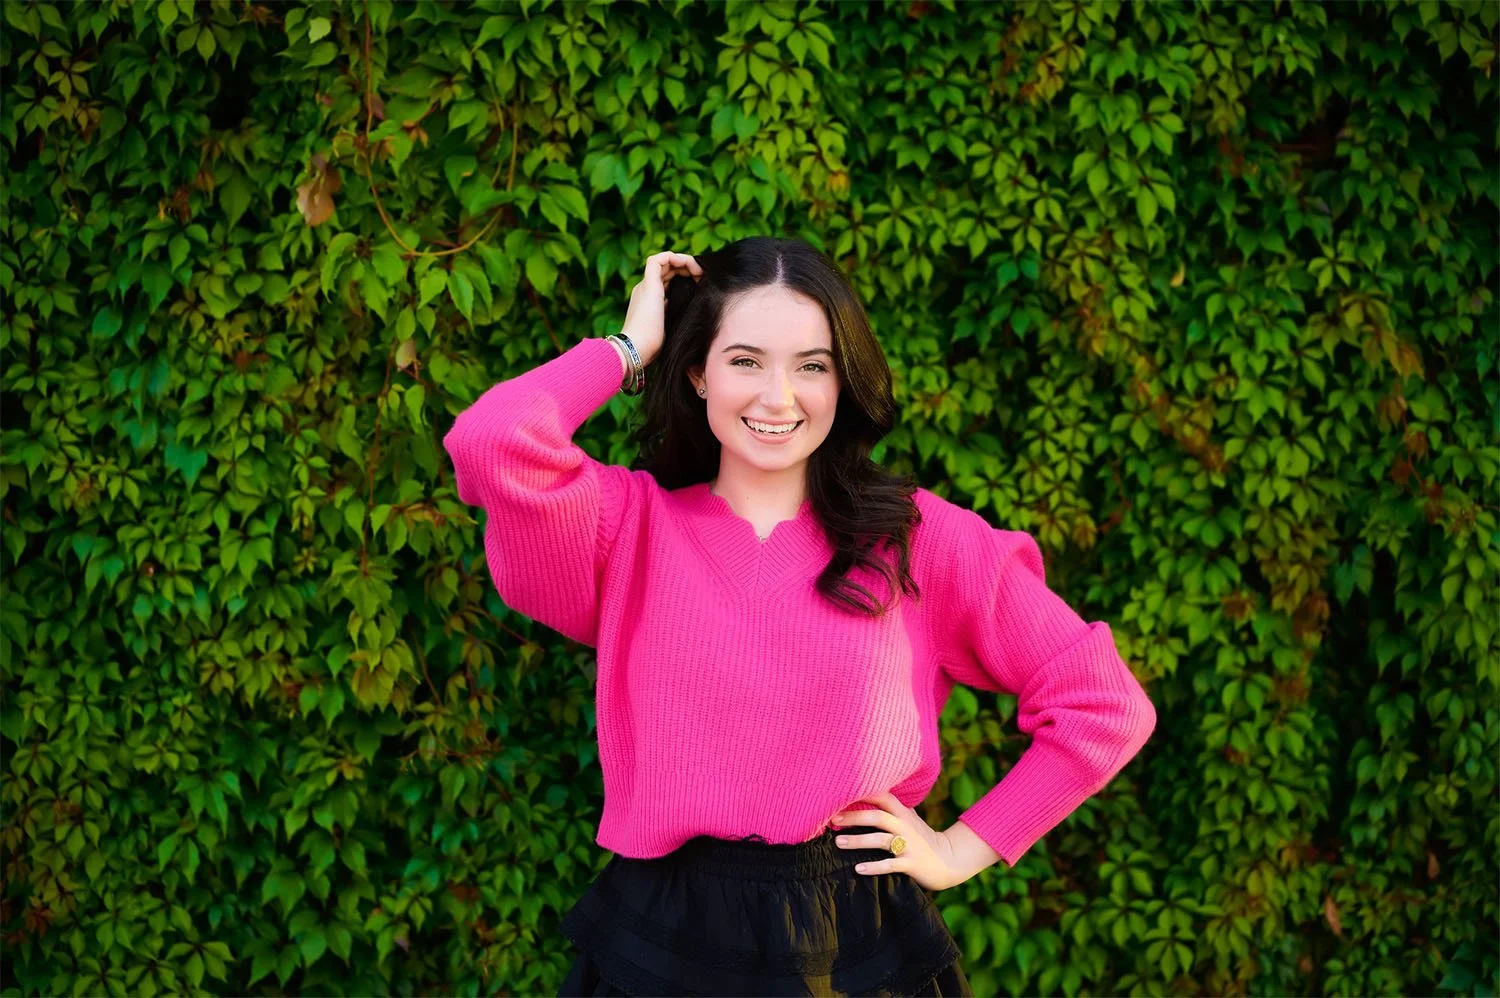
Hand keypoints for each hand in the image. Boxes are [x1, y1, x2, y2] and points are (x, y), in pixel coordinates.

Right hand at [620, 250, 700, 367]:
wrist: (636, 348)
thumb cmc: (652, 346)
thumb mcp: (669, 329)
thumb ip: (677, 318)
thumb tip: (693, 313)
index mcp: (650, 301)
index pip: (667, 282)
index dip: (683, 279)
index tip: (699, 284)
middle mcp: (646, 290)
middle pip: (666, 270)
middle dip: (686, 269)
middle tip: (702, 276)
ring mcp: (646, 286)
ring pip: (663, 262)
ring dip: (683, 262)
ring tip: (699, 270)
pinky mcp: (648, 284)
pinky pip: (658, 259)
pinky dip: (675, 257)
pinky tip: (690, 265)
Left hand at [830, 791, 974, 891]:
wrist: (949, 860)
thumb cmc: (923, 838)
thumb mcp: (910, 819)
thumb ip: (893, 808)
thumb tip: (871, 794)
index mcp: (903, 814)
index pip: (883, 797)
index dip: (864, 793)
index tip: (841, 793)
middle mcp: (905, 827)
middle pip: (878, 817)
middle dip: (854, 817)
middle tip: (833, 820)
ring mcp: (908, 845)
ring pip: (881, 840)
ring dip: (858, 841)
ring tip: (838, 843)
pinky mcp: (911, 864)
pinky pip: (890, 865)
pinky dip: (874, 867)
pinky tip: (858, 868)